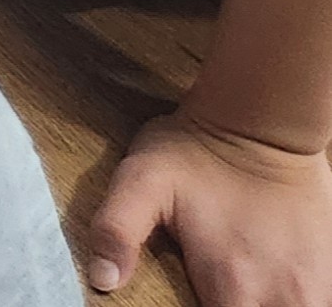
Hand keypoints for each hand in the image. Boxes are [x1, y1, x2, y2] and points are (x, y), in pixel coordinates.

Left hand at [87, 112, 331, 304]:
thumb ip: (116, 230)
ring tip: (244, 291)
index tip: (193, 302)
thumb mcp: (139, 180)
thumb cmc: (194, 150)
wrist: (261, 122)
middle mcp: (280, 296)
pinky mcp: (329, 271)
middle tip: (214, 293)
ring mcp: (313, 287)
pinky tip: (273, 291)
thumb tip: (101, 279)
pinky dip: (295, 303)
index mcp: (231, 284)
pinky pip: (320, 305)